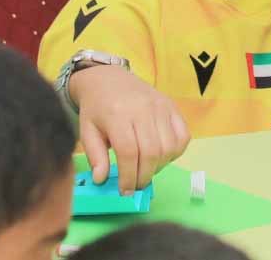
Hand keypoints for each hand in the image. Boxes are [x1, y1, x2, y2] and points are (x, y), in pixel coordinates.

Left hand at [68, 65, 190, 192]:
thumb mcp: (87, 131)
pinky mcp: (172, 106)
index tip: (125, 191)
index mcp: (117, 114)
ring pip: (169, 146)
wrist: (108, 78)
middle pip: (152, 151)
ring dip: (159, 166)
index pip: (128, 152)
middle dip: (144, 176)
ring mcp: (161, 107)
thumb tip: (102, 179)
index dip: (128, 176)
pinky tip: (161, 156)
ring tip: (146, 170)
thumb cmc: (96, 108)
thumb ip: (95, 156)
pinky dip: (175, 151)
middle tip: (136, 185)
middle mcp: (143, 109)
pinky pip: (183, 135)